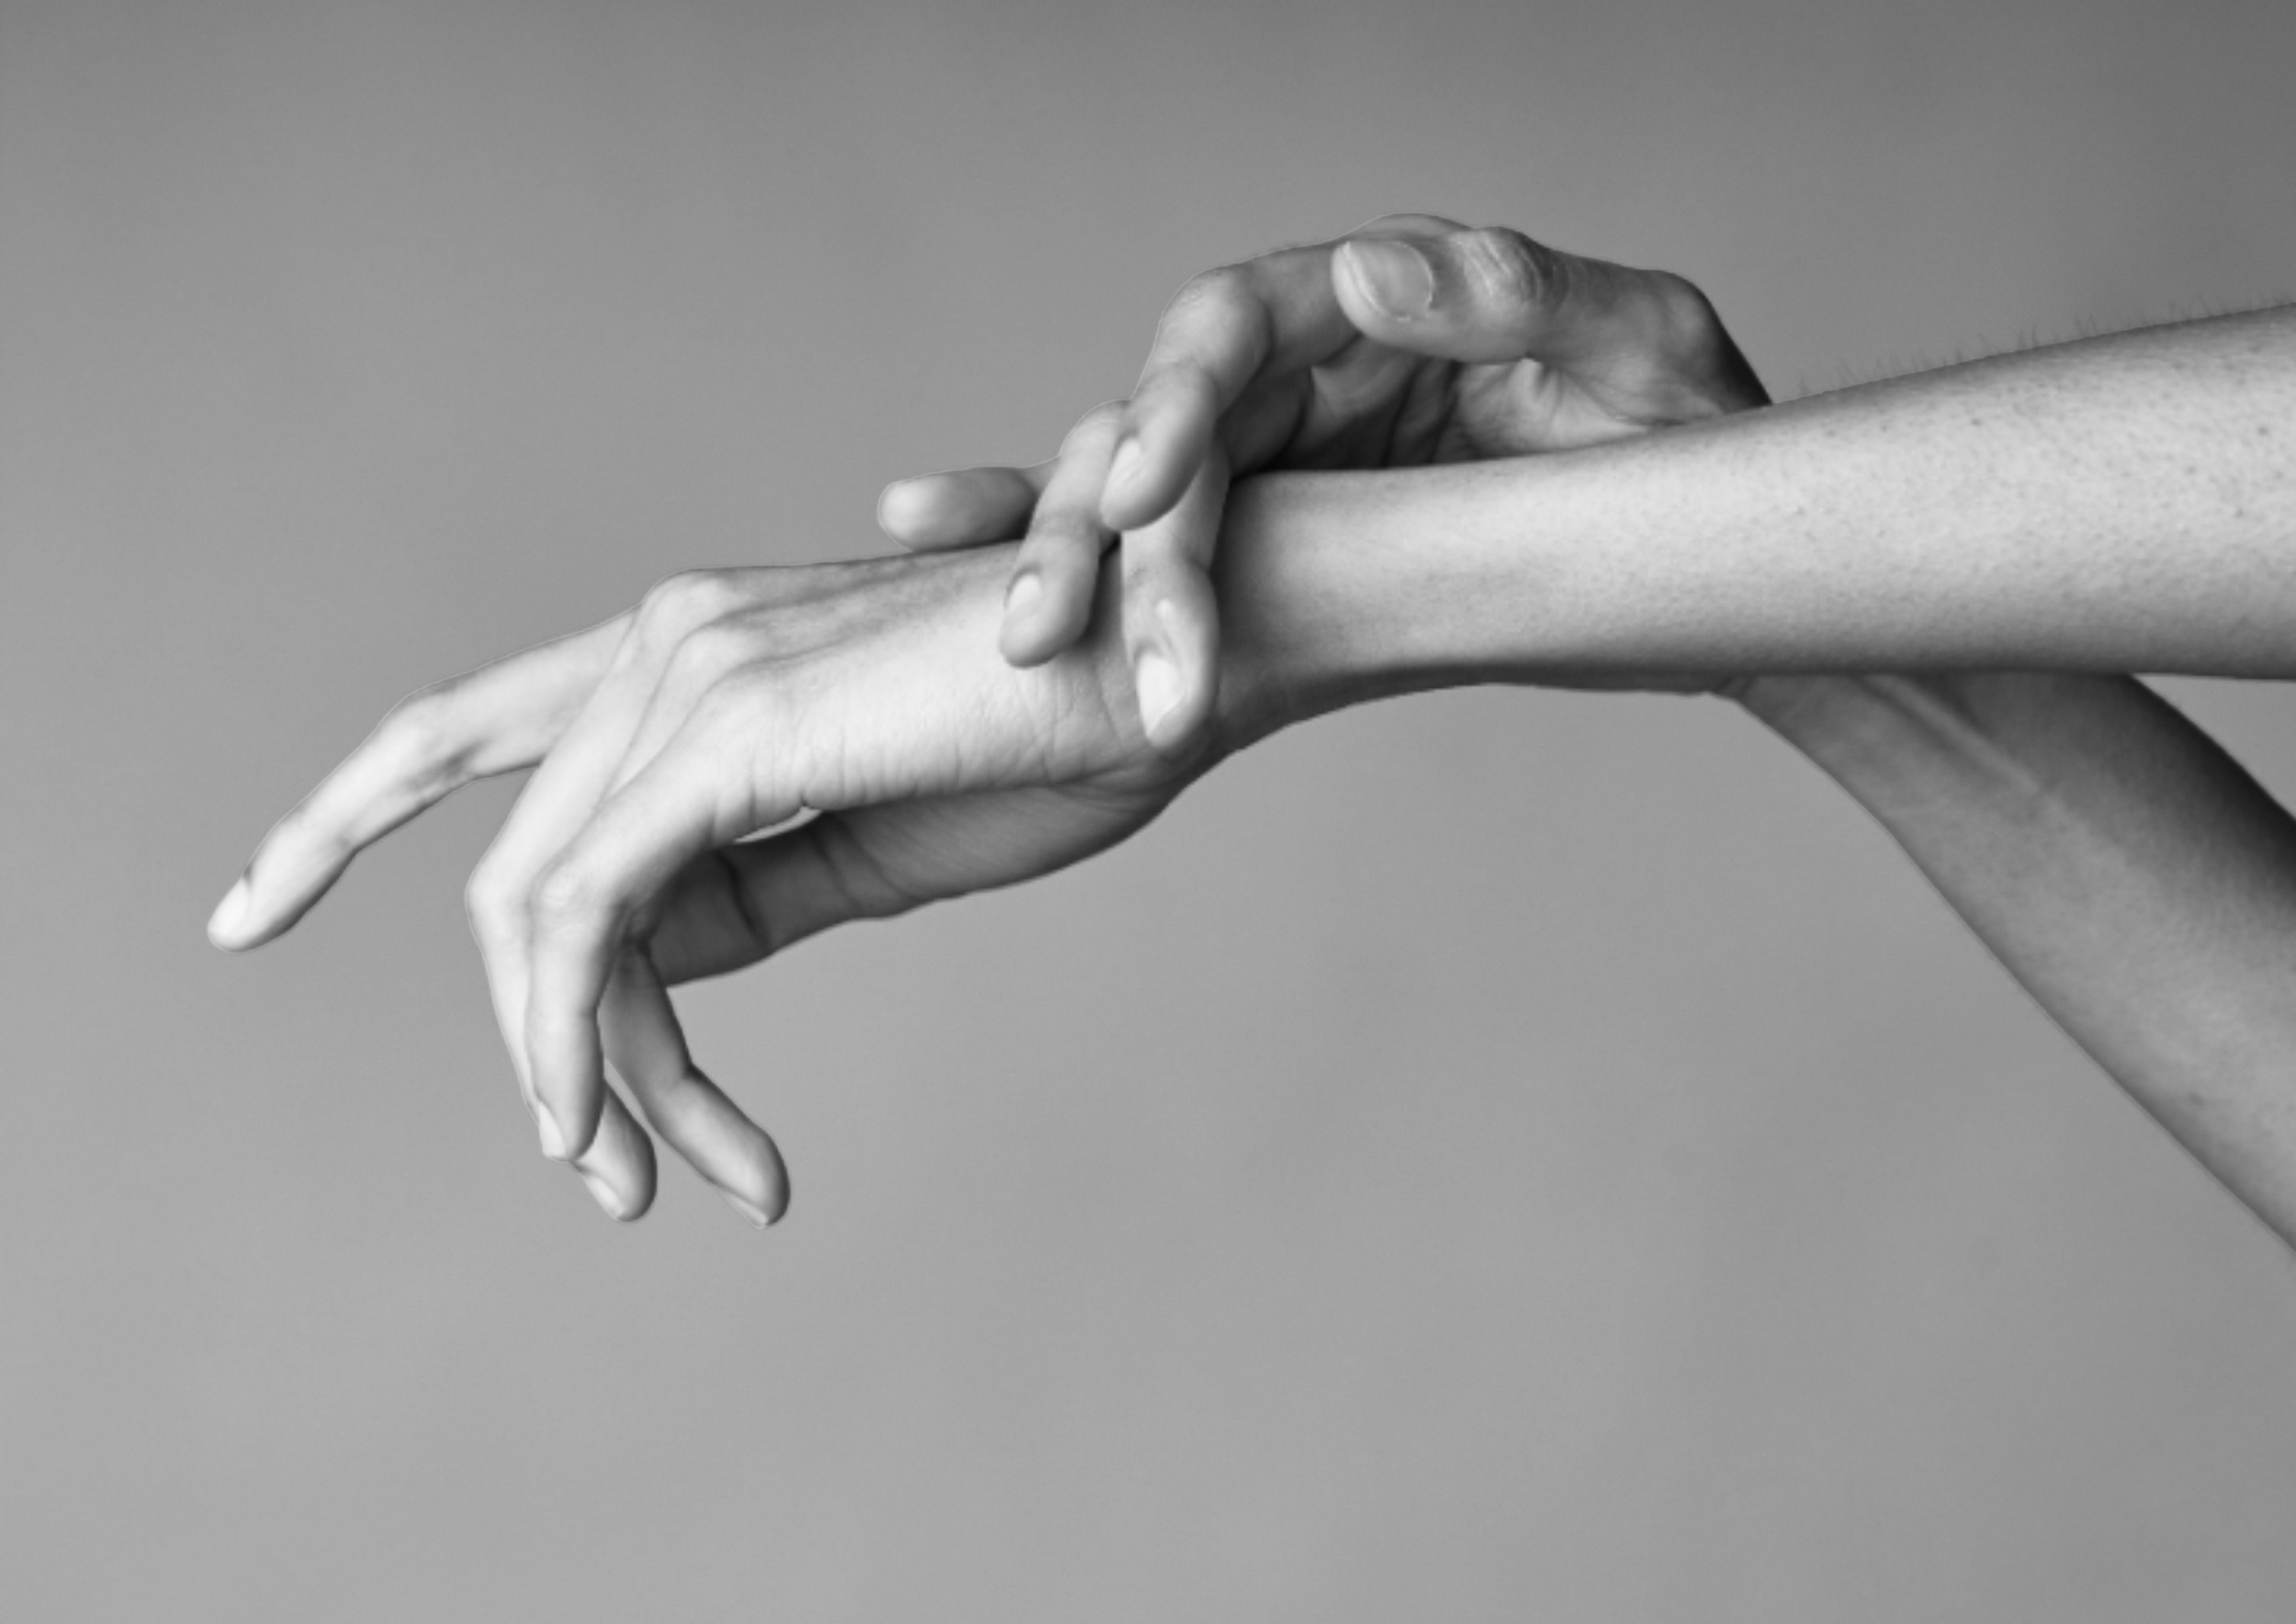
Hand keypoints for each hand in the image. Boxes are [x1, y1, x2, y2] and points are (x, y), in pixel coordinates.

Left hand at [207, 548, 1213, 1223]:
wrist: (1187, 653)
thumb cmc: (1056, 739)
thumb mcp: (865, 846)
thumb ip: (742, 890)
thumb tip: (633, 964)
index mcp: (685, 648)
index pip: (456, 730)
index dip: (328, 816)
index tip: (247, 903)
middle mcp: (660, 639)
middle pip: (507, 874)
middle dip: (527, 1044)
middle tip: (595, 1175)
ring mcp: (684, 673)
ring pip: (540, 913)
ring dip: (578, 1073)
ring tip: (646, 1180)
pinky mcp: (724, 736)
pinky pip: (590, 917)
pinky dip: (587, 1039)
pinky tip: (630, 1132)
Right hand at [879, 213, 1768, 736]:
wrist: (1719, 555)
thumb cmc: (1691, 431)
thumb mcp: (1644, 347)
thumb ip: (1516, 295)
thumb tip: (1367, 270)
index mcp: (1373, 306)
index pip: (1234, 327)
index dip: (1171, 401)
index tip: (1143, 493)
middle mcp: (1305, 378)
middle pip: (1160, 431)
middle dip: (1104, 533)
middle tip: (1057, 634)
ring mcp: (1282, 469)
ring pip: (1140, 511)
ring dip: (1080, 580)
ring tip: (1033, 656)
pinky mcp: (1277, 553)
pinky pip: (1167, 570)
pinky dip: (1092, 596)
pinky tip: (1020, 634)